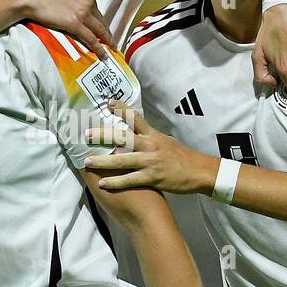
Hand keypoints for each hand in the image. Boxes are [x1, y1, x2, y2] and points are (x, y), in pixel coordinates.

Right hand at [11, 0, 114, 57]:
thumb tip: (77, 5)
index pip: (97, 11)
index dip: (101, 21)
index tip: (104, 29)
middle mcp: (89, 1)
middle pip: (101, 21)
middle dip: (106, 33)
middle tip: (110, 42)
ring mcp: (83, 13)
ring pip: (99, 31)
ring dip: (107, 42)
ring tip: (111, 50)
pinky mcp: (75, 24)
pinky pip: (91, 39)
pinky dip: (98, 48)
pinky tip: (103, 55)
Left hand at [83, 100, 216, 193]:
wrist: (200, 171)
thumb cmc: (183, 157)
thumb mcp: (167, 141)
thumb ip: (151, 137)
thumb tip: (139, 132)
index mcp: (153, 135)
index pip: (135, 118)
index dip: (121, 109)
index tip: (108, 103)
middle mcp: (150, 145)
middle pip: (122, 138)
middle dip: (103, 135)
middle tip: (87, 134)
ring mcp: (150, 162)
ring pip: (121, 160)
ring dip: (102, 161)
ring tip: (87, 161)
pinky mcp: (152, 177)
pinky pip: (130, 180)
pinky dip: (115, 182)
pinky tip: (103, 184)